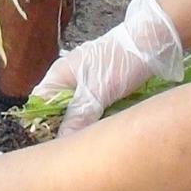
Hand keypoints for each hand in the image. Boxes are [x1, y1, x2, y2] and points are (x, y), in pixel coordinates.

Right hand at [32, 0, 184, 135]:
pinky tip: (102, 131)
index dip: (41, 125)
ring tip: (88, 144)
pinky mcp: (102, 88)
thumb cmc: (121, 62)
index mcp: (58, 76)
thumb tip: (61, 142)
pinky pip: (91, 110)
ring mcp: (85, 83)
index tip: (53, 145)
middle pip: (56, 111)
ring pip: (75, 112)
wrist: (152, 42)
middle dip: (63, 129)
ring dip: (81, 126)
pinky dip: (95, 120)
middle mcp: (67, 79)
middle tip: (74, 148)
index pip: (38, 105)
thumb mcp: (97, 92)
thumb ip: (77, 117)